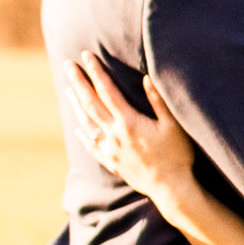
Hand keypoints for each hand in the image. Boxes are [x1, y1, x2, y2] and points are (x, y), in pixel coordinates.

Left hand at [63, 52, 195, 207]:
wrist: (170, 188)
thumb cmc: (176, 155)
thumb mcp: (172, 125)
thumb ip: (158, 101)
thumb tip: (147, 77)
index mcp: (128, 122)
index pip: (107, 90)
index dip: (96, 71)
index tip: (86, 56)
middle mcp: (114, 135)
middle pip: (90, 104)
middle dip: (78, 83)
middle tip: (67, 65)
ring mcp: (110, 150)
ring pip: (86, 123)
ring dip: (76, 104)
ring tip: (68, 89)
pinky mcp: (111, 162)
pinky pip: (91, 146)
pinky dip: (83, 134)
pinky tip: (79, 127)